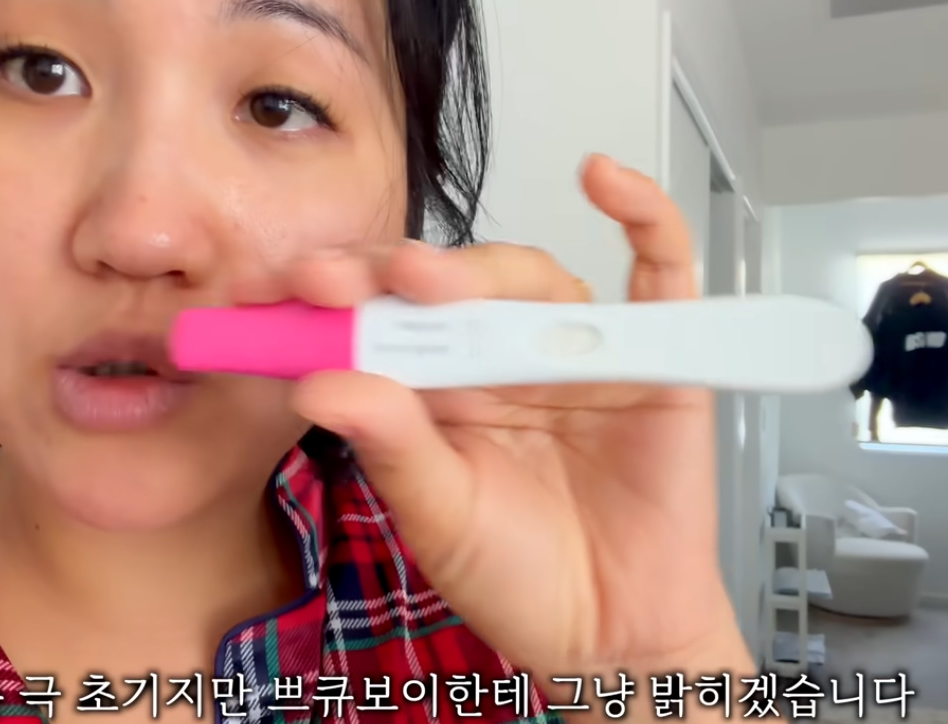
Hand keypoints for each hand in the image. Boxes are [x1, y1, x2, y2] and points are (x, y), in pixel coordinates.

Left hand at [285, 154, 744, 685]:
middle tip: (340, 280)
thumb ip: (391, 449)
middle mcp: (503, 358)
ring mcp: (577, 350)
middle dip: (393, 277)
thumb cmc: (522, 579)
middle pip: (451, 288)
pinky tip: (605, 178)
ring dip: (480, 269)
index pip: (384, 322)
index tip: (288, 290)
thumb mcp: (439, 518)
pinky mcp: (655, 354)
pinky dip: (643, 216)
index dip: (339, 300)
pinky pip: (659, 269)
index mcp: (439, 391)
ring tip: (429, 278)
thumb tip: (317, 385)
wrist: (617, 636)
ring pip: (529, 278)